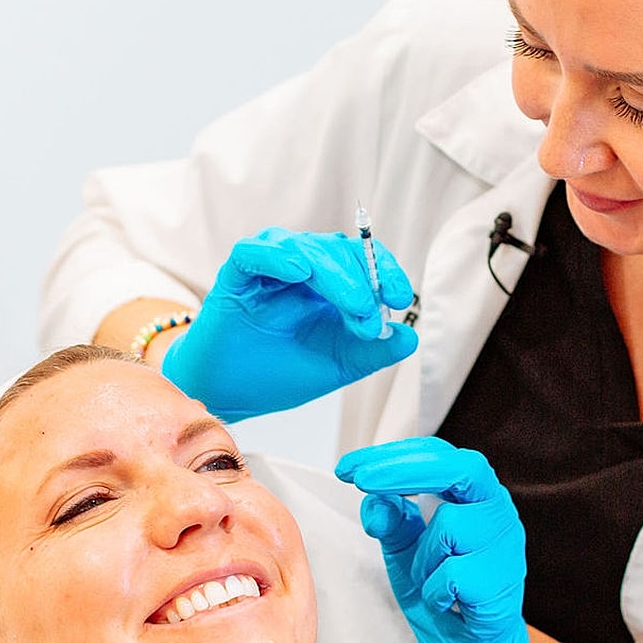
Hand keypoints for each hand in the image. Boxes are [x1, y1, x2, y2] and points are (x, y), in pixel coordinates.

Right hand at [161, 228, 416, 420]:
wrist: (232, 394)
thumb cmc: (280, 373)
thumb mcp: (338, 365)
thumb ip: (374, 351)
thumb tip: (410, 336)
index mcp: (329, 283)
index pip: (363, 259)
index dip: (385, 271)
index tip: (401, 298)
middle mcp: (301, 267)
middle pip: (337, 250)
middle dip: (361, 282)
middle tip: (369, 317)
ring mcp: (268, 267)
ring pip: (305, 248)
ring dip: (334, 275)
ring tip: (351, 305)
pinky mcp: (236, 274)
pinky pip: (255, 252)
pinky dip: (277, 257)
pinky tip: (298, 271)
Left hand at [335, 437, 528, 642]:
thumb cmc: (443, 593)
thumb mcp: (405, 551)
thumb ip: (391, 521)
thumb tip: (373, 497)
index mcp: (474, 497)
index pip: (438, 457)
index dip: (393, 455)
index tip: (348, 466)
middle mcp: (498, 513)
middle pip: (459, 468)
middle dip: (403, 471)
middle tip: (359, 480)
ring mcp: (507, 548)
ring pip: (451, 526)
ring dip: (422, 556)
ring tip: (428, 581)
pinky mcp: (505, 585)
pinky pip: (454, 574)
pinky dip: (436, 590)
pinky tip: (446, 604)